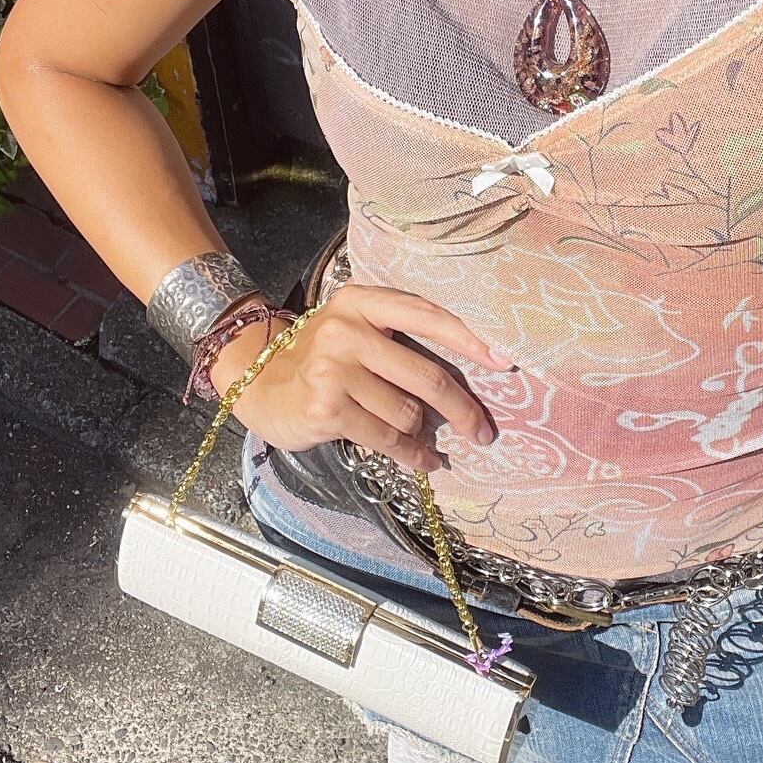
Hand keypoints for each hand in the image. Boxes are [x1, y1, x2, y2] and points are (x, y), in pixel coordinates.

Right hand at [210, 284, 512, 471]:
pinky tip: (421, 461)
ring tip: (423, 443)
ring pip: (408, 412)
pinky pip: (387, 437)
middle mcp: (347, 330)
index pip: (428, 315)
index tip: (505, 361)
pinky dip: (411, 454)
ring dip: (421, 434)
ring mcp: (334, 368)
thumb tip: (472, 365)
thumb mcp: (354, 330)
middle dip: (462, 409)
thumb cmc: (321, 360)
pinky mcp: (327, 407)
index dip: (470, 339)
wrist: (256, 384)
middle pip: (427, 376)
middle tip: (483, 431)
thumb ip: (400, 337)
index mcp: (361, 302)